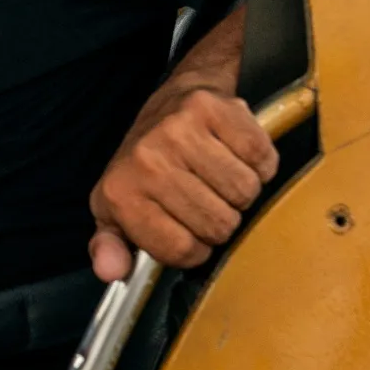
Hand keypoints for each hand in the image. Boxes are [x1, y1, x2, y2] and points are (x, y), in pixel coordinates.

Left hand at [88, 87, 277, 281]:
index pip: (182, 249)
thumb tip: (109, 271)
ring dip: (241, 191)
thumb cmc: (147, 162)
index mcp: (120, 192)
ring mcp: (178, 130)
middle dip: (221, 219)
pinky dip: (258, 162)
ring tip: (220, 175)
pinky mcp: (212, 108)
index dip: (196, 248)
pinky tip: (236, 153)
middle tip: (207, 196)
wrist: (174, 98)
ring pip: (243, 192)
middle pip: (218, 224)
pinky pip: (260, 157)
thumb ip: (112, 245)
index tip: (189, 230)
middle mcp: (146, 160)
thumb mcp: (117, 208)